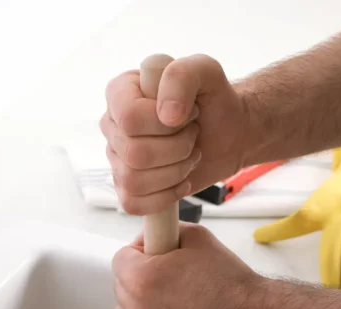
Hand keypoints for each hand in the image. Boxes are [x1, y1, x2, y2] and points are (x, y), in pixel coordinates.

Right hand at [101, 55, 248, 214]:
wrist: (228, 133)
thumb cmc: (213, 101)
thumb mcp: (206, 71)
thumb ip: (182, 75)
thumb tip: (166, 115)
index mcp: (120, 93)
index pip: (130, 118)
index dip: (164, 123)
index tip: (188, 114)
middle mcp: (112, 126)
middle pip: (134, 153)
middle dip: (177, 149)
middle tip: (193, 136)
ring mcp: (117, 159)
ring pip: (134, 181)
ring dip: (175, 171)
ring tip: (189, 155)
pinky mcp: (128, 188)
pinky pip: (133, 203)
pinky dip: (165, 196)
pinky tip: (180, 180)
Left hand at [113, 223, 263, 308]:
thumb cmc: (231, 282)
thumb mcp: (198, 238)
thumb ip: (165, 233)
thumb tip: (147, 240)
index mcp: (142, 277)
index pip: (120, 259)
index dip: (140, 255)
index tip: (156, 259)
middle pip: (122, 288)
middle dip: (140, 281)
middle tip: (170, 282)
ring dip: (140, 308)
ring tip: (172, 306)